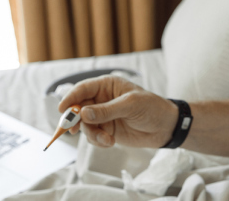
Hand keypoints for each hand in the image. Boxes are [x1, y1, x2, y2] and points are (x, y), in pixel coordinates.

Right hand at [57, 76, 177, 148]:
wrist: (166, 127)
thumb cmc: (152, 108)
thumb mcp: (130, 106)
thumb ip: (106, 110)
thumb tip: (83, 114)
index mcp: (107, 85)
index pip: (83, 89)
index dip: (70, 98)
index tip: (62, 109)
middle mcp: (101, 99)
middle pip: (79, 108)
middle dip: (77, 120)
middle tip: (74, 130)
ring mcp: (103, 115)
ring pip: (85, 125)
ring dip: (92, 134)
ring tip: (106, 139)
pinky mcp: (106, 129)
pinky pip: (92, 136)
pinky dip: (97, 141)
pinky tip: (109, 142)